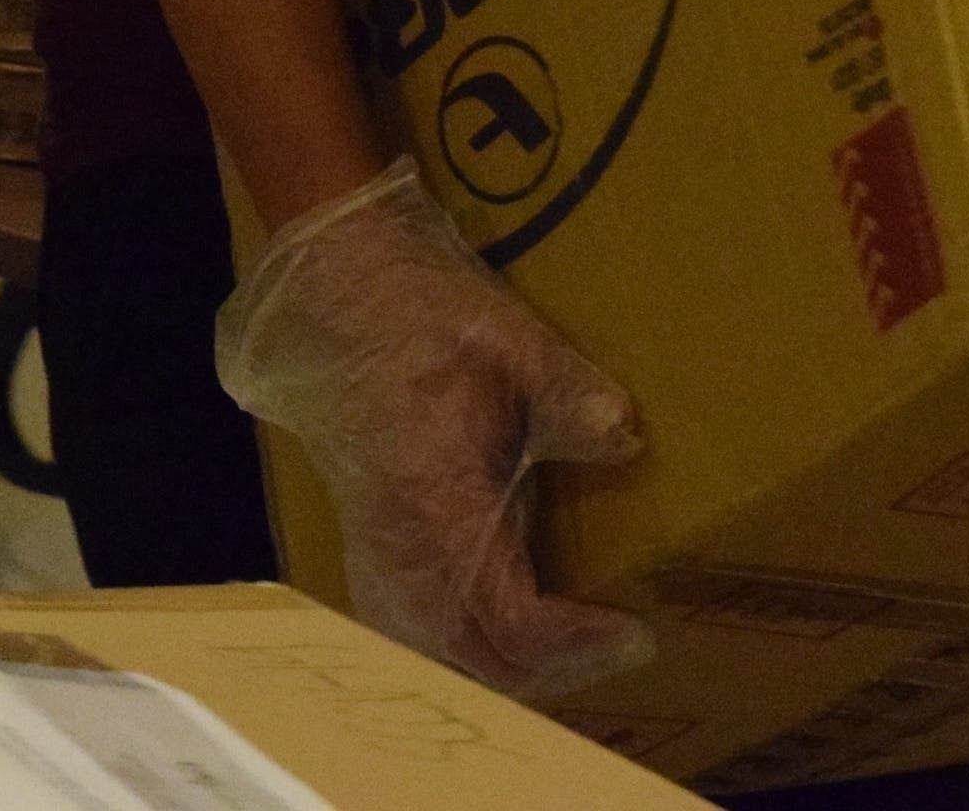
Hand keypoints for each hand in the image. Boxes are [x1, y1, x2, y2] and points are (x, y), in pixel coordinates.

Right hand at [213, 157, 653, 699]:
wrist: (334, 298)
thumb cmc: (421, 317)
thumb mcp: (509, 341)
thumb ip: (569, 395)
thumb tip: (624, 439)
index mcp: (434, 502)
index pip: (509, 620)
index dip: (576, 643)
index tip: (634, 630)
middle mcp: (399, 546)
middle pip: (476, 662)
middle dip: (555, 670)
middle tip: (616, 643)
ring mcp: (376, 553)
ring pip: (438, 657)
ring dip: (509, 669)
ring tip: (573, 646)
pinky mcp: (370, 548)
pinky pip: (413, 634)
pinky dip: (466, 652)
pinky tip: (508, 632)